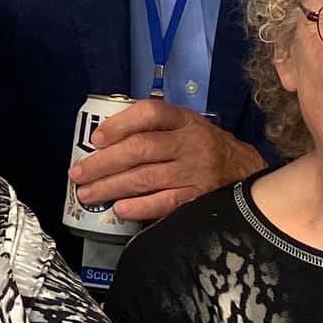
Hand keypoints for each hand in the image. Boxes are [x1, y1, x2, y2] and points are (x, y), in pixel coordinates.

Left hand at [69, 98, 263, 222]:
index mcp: (184, 119)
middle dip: (104, 162)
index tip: (96, 139)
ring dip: (112, 186)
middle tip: (78, 174)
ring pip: (147, 177)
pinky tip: (119, 209)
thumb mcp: (184, 125)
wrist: (245, 169)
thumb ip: (152, 127)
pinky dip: (140, 207)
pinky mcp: (200, 197)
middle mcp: (191, 142)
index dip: (120, 124)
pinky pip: (165, 203)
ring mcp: (196, 171)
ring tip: (87, 193)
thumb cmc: (202, 146)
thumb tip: (104, 141)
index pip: (150, 113)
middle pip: (141, 149)